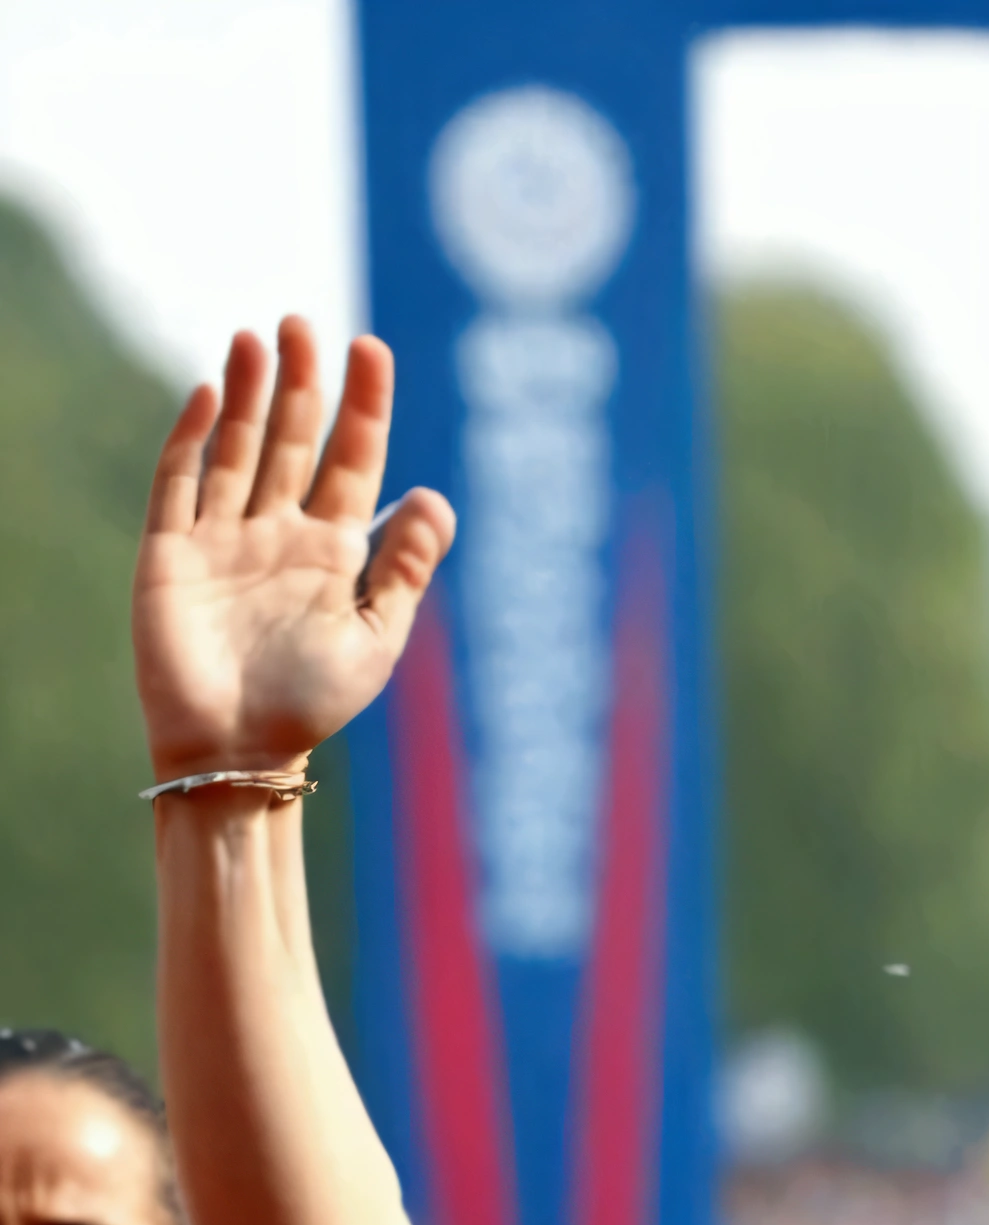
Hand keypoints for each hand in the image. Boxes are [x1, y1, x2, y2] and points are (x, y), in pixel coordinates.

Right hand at [135, 320, 452, 777]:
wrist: (237, 753)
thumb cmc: (310, 706)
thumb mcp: (375, 641)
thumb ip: (403, 572)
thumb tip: (435, 499)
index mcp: (330, 552)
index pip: (352, 461)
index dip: (363, 406)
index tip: (371, 349)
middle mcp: (276, 533)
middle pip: (291, 439)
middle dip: (300, 383)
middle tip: (305, 325)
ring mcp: (221, 538)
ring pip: (237, 448)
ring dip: (247, 393)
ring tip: (259, 338)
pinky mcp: (171, 552)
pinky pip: (179, 482)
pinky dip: (193, 438)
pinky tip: (209, 395)